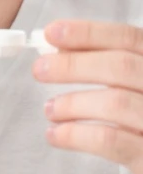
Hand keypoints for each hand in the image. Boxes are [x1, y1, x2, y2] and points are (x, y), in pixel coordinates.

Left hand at [35, 20, 142, 173]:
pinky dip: (74, 134)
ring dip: (72, 102)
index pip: (130, 38)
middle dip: (72, 65)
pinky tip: (56, 135)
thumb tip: (59, 48)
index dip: (88, 33)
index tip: (51, 33)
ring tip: (51, 109)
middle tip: (40, 70)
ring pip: (116, 102)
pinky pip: (110, 140)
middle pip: (122, 65)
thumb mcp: (135, 92)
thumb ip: (110, 69)